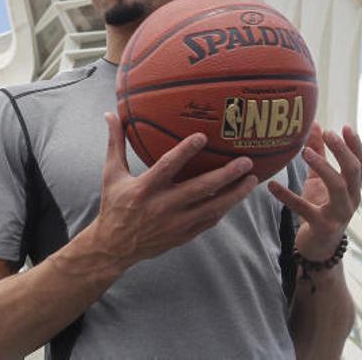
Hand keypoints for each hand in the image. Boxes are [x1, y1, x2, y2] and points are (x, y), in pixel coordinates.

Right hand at [93, 113, 258, 265]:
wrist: (114, 247)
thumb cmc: (113, 205)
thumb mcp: (111, 174)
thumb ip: (115, 144)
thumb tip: (110, 115)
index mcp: (144, 189)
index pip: (168, 166)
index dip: (185, 151)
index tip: (203, 136)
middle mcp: (162, 206)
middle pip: (200, 188)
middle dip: (226, 175)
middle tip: (246, 161)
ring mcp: (175, 223)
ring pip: (212, 208)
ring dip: (235, 194)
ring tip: (252, 179)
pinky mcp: (183, 235)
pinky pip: (209, 221)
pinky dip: (224, 208)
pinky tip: (236, 197)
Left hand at [268, 122, 361, 260]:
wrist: (319, 245)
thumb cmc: (321, 207)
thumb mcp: (319, 180)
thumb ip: (319, 155)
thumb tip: (316, 126)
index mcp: (353, 187)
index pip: (361, 162)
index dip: (356, 145)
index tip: (344, 127)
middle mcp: (352, 198)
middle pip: (354, 171)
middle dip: (342, 151)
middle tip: (328, 134)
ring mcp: (339, 213)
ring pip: (337, 186)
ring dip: (323, 167)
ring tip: (303, 152)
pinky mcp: (322, 225)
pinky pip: (304, 208)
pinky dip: (287, 196)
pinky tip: (272, 185)